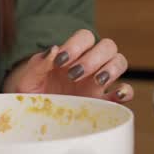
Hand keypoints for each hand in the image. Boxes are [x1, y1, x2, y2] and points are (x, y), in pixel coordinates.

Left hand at [2, 29, 132, 102]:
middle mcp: (89, 64)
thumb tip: (53, 49)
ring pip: (120, 62)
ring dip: (111, 69)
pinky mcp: (104, 102)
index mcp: (72, 54)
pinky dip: (126, 92)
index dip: (76, 45)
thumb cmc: (31, 92)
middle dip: (93, 58)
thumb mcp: (28, 77)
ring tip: (96, 81)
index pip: (85, 37)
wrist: (32, 115)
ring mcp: (99, 82)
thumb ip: (38, 63)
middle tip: (74, 74)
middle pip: (107, 46)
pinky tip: (117, 95)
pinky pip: (125, 92)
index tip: (60, 61)